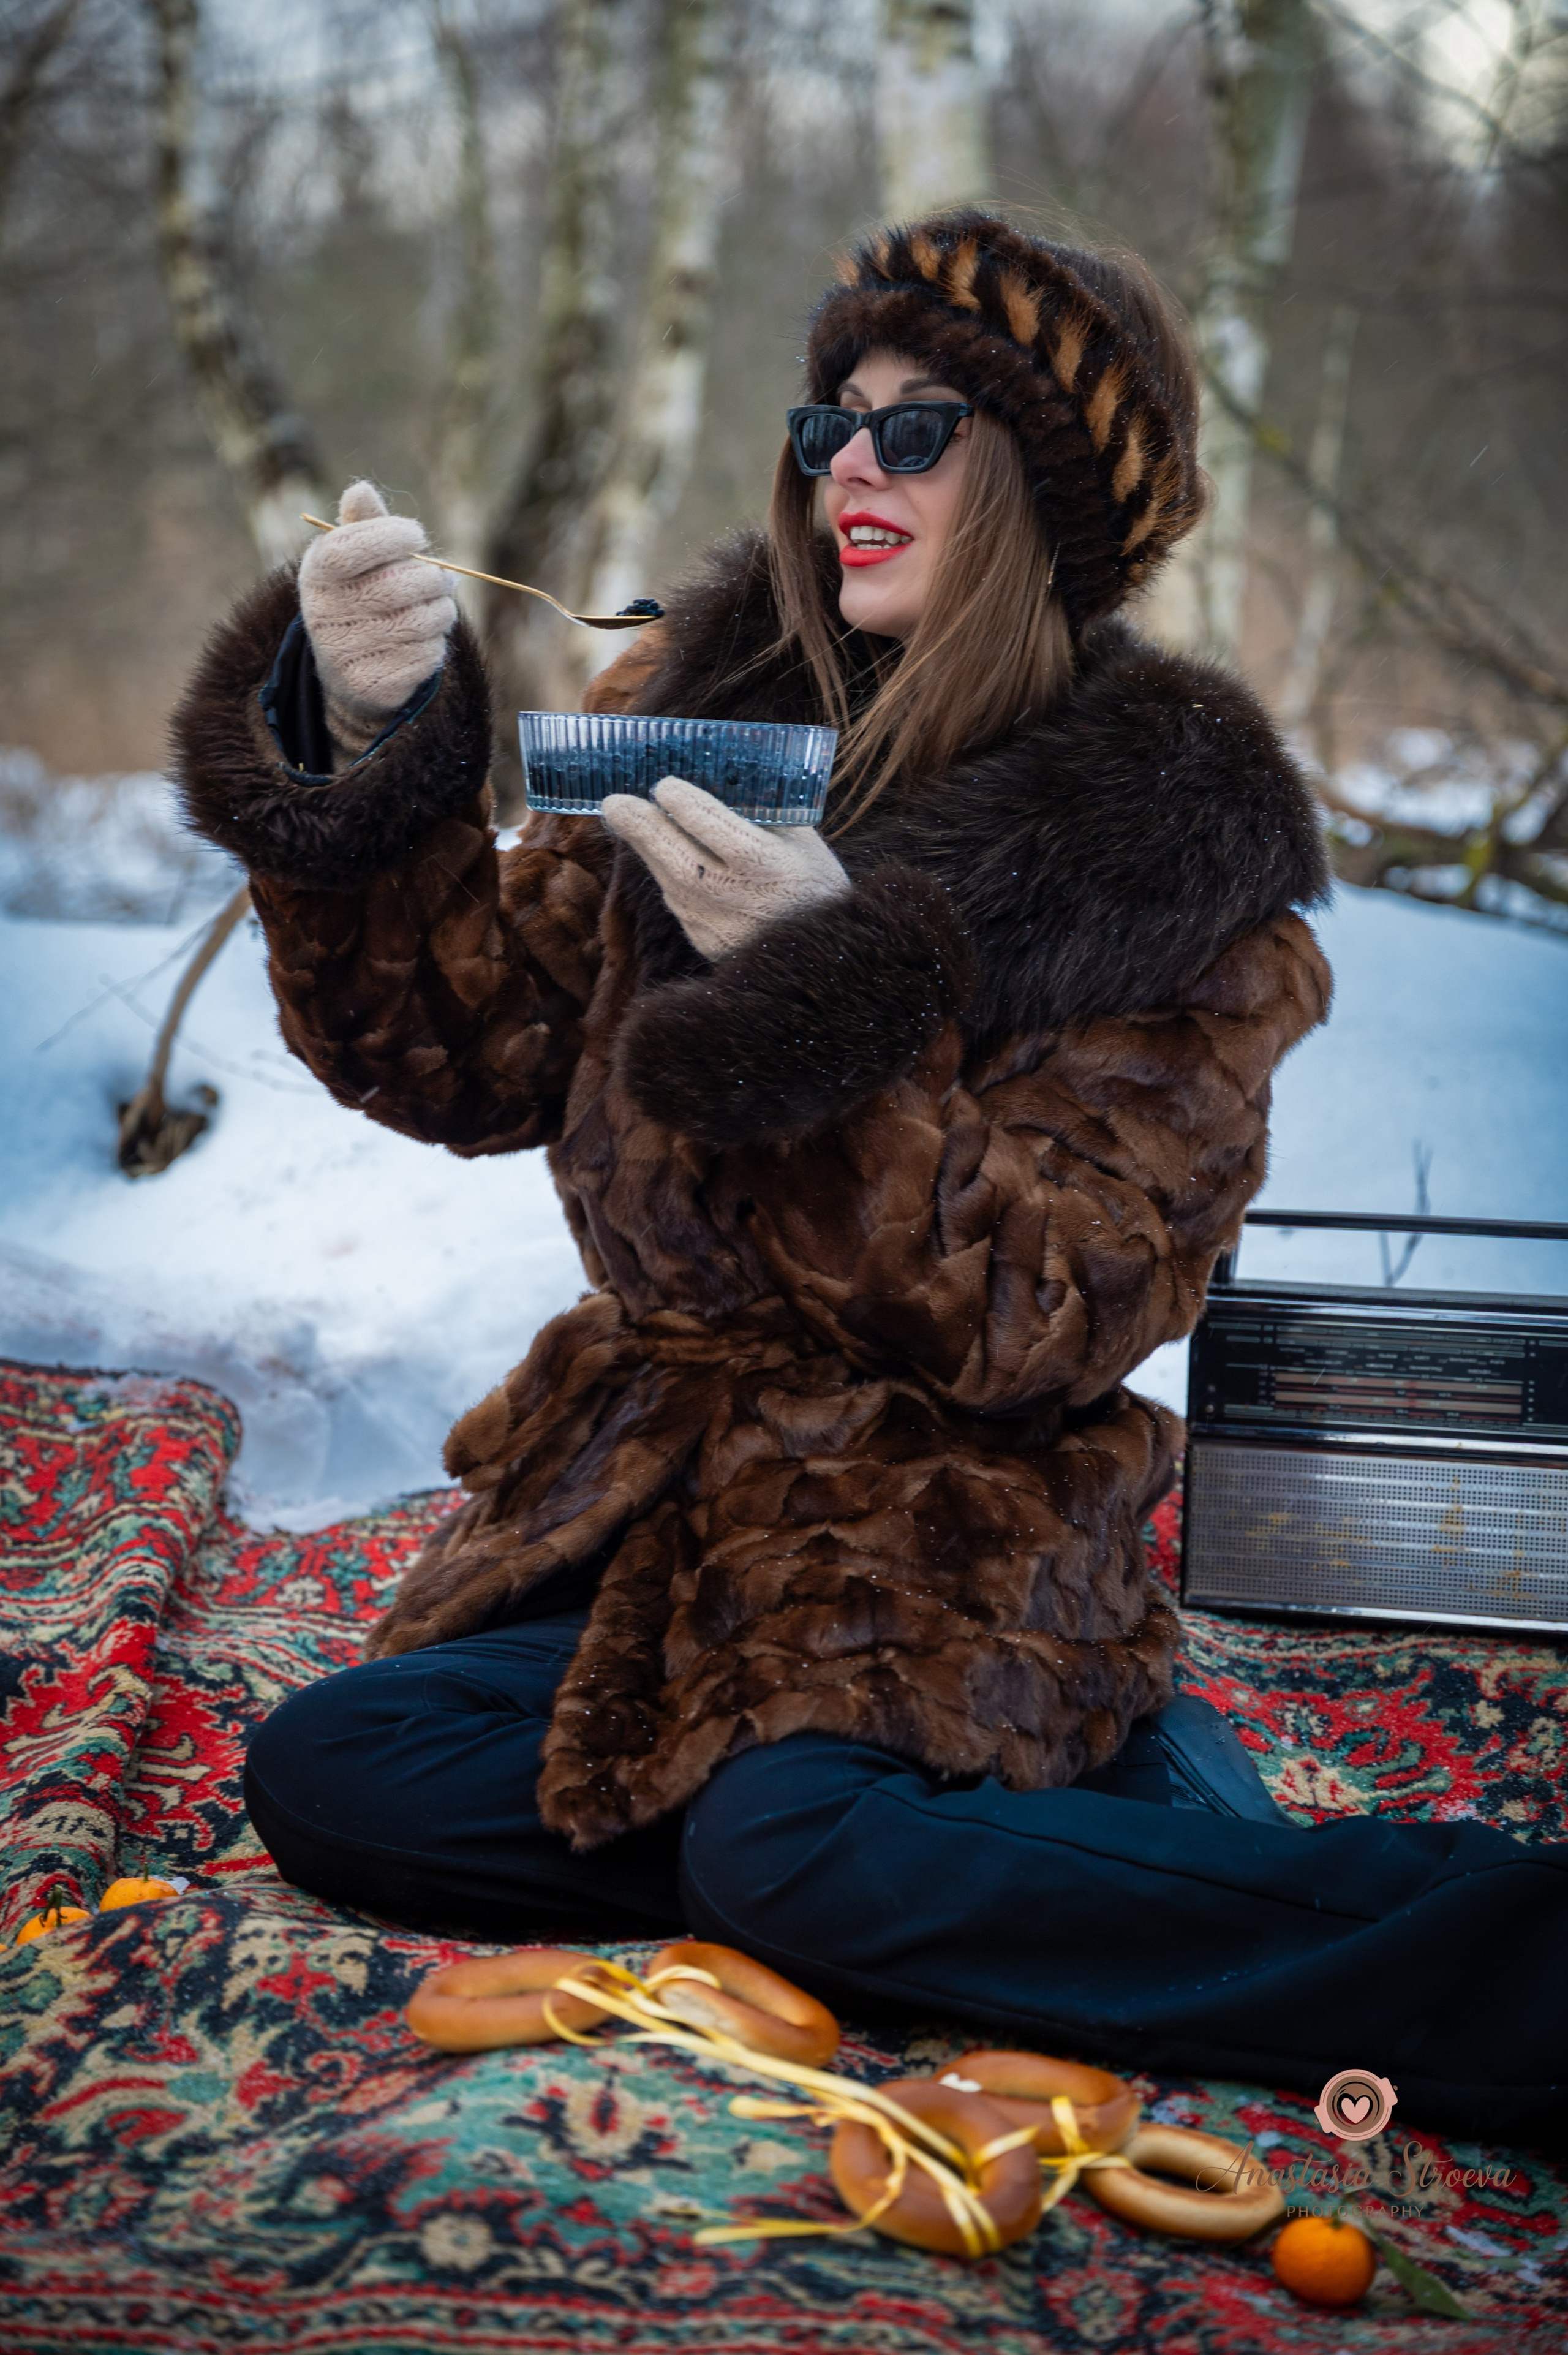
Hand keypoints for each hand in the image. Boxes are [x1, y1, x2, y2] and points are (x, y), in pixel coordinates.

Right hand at [298, 481, 456, 738]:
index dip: (391, 537)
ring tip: (441, 606)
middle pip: (394, 587)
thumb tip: (361, 489)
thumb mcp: (357, 559)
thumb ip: (365, 524)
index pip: (350, 548)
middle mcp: (322, 615)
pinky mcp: (370, 686)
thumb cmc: (361, 598)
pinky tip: (427, 640)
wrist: (349, 672)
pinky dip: (436, 644)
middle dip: (432, 578)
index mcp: (316, 575)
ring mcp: (343, 654)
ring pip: (417, 623)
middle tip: (444, 578)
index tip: (417, 536)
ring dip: (442, 611)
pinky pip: (424, 658)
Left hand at [602, 777, 849, 961]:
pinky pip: (677, 902)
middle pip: (673, 855)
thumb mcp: (803, 841)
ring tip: (631, 821)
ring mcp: (717, 926)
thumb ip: (763, 813)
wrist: (825, 955)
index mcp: (767, 865)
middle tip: (613, 802)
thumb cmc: (815, 884)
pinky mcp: (705, 944)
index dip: (680, 801)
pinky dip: (668, 877)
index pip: (710, 824)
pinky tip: (665, 858)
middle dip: (639, 825)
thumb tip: (719, 778)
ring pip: (667, 879)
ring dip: (648, 848)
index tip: (664, 784)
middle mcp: (737, 898)